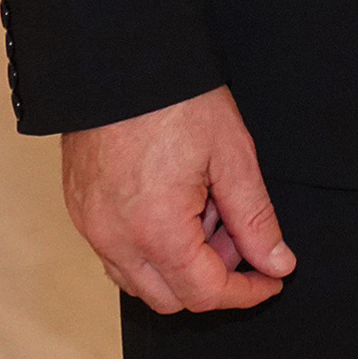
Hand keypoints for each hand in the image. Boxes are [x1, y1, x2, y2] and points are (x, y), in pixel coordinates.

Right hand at [60, 84, 293, 313]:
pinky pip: (117, 253)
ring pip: (140, 279)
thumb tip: (277, 264)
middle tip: (241, 234)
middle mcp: (113, 239)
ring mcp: (90, 227)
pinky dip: (152, 247)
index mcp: (155, 230)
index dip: (246, 292)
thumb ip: (255, 219)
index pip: (204, 292)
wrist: (121, 61)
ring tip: (210, 209)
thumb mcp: (233, 157)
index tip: (273, 279)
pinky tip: (179, 204)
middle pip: (169, 297)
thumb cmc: (178, 100)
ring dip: (181, 263)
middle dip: (213, 277)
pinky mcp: (80, 210)